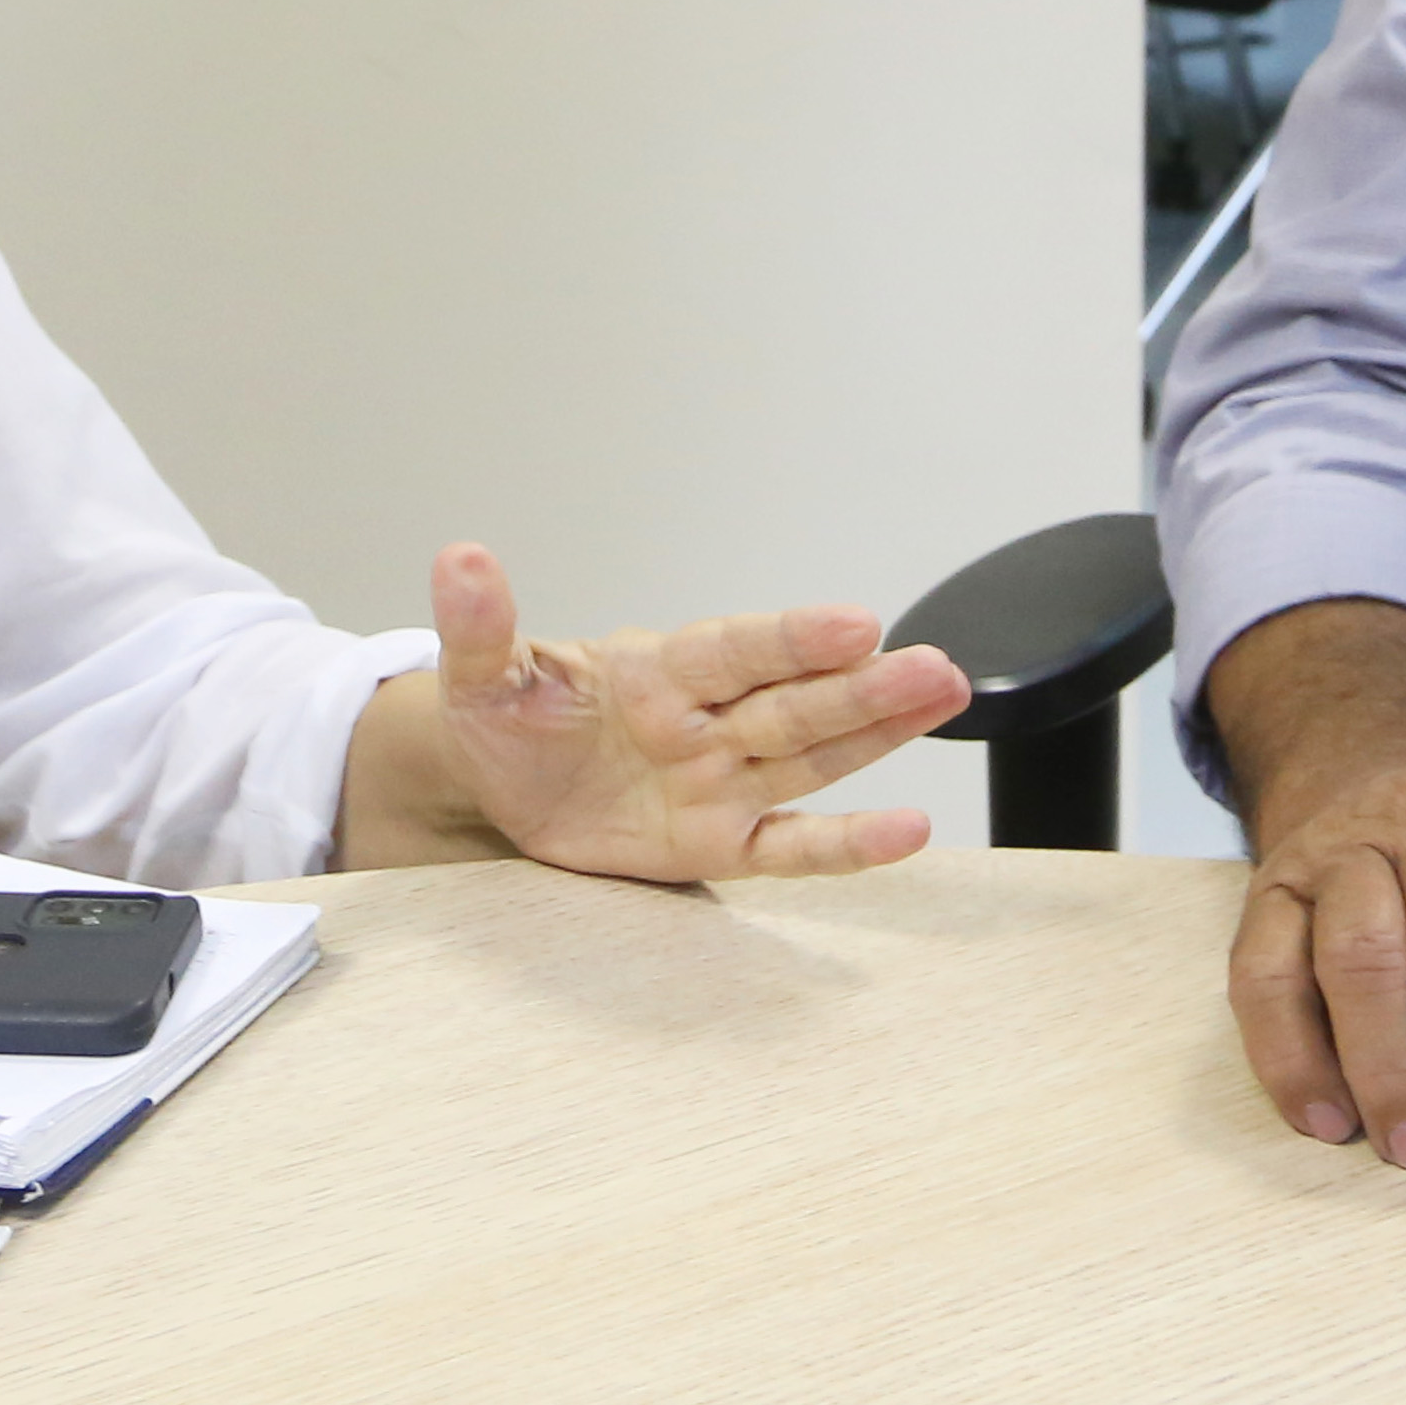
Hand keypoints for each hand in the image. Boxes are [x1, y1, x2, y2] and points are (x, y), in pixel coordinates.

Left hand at [337, 543, 963, 880]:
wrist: (501, 785)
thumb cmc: (507, 720)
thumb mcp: (481, 678)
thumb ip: (482, 626)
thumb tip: (459, 559)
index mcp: (658, 670)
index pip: (733, 651)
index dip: (789, 640)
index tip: (852, 624)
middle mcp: (706, 720)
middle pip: (793, 702)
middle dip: (863, 688)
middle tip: (936, 668)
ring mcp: (721, 781)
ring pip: (811, 758)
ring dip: (879, 734)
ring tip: (946, 700)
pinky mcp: (719, 842)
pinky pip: (790, 845)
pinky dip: (846, 844)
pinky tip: (908, 830)